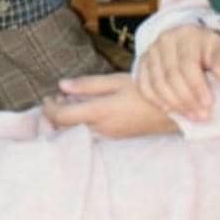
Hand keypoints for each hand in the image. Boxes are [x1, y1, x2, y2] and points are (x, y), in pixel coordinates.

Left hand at [40, 74, 178, 138]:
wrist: (173, 111)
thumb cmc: (144, 91)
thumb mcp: (116, 81)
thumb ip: (87, 85)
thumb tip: (61, 86)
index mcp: (100, 113)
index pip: (63, 117)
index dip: (49, 109)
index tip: (46, 97)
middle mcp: (102, 129)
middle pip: (66, 128)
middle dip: (54, 116)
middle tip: (54, 99)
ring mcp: (109, 136)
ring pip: (77, 132)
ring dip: (66, 120)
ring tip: (69, 102)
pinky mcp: (115, 138)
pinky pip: (89, 134)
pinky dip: (79, 124)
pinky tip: (84, 110)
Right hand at [135, 25, 219, 123]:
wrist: (193, 45)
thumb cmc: (210, 52)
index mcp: (187, 34)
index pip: (188, 63)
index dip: (197, 86)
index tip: (209, 103)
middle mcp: (165, 40)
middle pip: (171, 75)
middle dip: (187, 99)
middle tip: (202, 115)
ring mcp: (151, 52)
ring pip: (157, 83)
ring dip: (174, 104)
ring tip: (191, 116)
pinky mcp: (142, 63)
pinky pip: (144, 86)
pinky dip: (156, 101)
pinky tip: (170, 110)